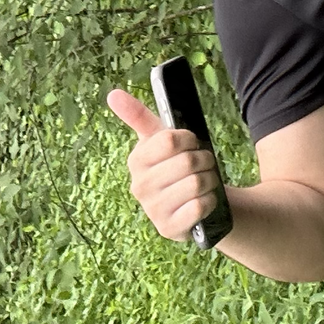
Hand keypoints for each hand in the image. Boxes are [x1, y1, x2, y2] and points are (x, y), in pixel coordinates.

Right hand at [106, 89, 222, 240]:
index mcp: (136, 161)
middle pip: (187, 162)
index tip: (191, 142)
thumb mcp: (160, 139)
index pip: (169, 141)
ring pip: (197, 183)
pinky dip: (210, 200)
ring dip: (210, 179)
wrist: (192, 203)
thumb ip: (138, 116)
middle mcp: (139, 187)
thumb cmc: (175, 165)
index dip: (188, 139)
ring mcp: (153, 211)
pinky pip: (200, 207)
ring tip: (204, 181)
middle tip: (203, 163)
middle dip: (204, 160)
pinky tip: (204, 201)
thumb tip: (112, 94)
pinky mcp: (170, 230)